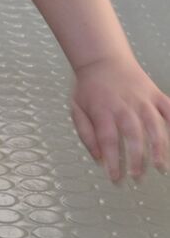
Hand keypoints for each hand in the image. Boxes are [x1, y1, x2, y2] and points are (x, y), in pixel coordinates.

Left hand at [71, 56, 169, 180]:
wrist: (102, 58)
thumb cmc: (89, 87)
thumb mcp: (76, 108)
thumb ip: (86, 135)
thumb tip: (99, 159)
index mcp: (102, 110)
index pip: (108, 140)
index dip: (112, 161)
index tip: (115, 179)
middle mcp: (123, 105)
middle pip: (132, 134)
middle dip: (136, 159)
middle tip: (137, 177)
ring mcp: (142, 99)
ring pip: (154, 124)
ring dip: (159, 147)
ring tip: (161, 167)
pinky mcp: (155, 94)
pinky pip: (169, 109)